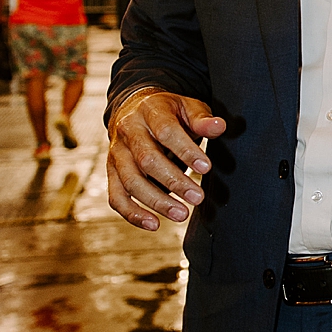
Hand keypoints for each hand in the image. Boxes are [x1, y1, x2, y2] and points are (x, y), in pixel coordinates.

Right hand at [107, 90, 225, 231]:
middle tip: (198, 198)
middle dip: (174, 181)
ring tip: (181, 214)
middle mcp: (128, 131)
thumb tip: (219, 126)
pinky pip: (117, 196)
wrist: (135, 109)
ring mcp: (117, 153)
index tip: (206, 168)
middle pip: (147, 160)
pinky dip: (133, 214)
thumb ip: (202, 119)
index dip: (185, 151)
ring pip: (131, 181)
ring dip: (156, 201)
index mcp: (149, 111)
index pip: (166, 131)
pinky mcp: (112, 172)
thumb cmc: (169, 112)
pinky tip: (154, 224)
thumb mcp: (188, 107)